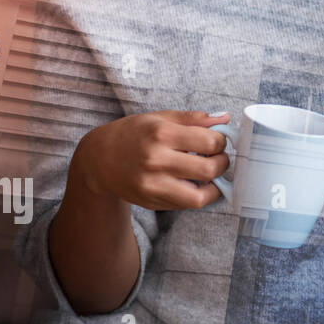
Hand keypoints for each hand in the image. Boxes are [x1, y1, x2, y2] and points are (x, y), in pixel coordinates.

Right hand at [71, 110, 231, 209]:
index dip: (221, 142)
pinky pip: (185, 205)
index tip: (217, 141)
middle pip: (208, 170)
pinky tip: (194, 183)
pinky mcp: (151, 202)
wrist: (98, 160)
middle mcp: (156, 161)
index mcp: (161, 134)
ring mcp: (152, 185)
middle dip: (222, 164)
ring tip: (209, 175)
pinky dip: (197, 195)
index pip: (210, 142)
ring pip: (199, 196)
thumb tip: (225, 119)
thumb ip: (194, 119)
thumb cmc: (133, 134)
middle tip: (217, 158)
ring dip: (213, 186)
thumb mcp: (160, 118)